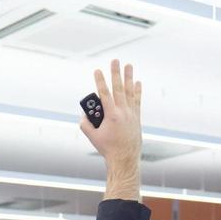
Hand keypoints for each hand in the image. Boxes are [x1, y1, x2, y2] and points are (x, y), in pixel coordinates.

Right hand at [79, 59, 142, 198]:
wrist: (125, 158)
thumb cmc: (108, 148)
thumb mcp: (92, 137)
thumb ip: (85, 124)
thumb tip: (83, 115)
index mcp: (112, 115)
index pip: (104, 94)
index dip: (100, 81)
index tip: (97, 71)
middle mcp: (123, 112)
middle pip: (118, 88)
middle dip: (116, 73)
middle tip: (115, 61)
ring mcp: (131, 114)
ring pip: (129, 92)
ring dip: (128, 77)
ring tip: (128, 65)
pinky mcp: (136, 117)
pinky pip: (137, 101)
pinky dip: (137, 91)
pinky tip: (137, 82)